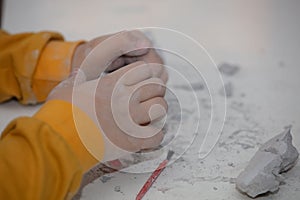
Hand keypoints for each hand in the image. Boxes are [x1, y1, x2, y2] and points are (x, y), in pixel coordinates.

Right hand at [48, 30, 167, 160]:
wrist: (60, 140)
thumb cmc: (63, 111)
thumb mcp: (73, 82)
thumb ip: (85, 71)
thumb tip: (87, 68)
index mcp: (114, 83)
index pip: (146, 69)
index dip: (149, 71)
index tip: (148, 74)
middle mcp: (126, 99)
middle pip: (157, 85)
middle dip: (155, 87)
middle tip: (149, 92)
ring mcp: (130, 121)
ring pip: (160, 107)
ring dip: (157, 108)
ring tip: (149, 111)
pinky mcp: (131, 142)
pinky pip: (157, 135)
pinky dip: (155, 133)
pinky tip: (147, 131)